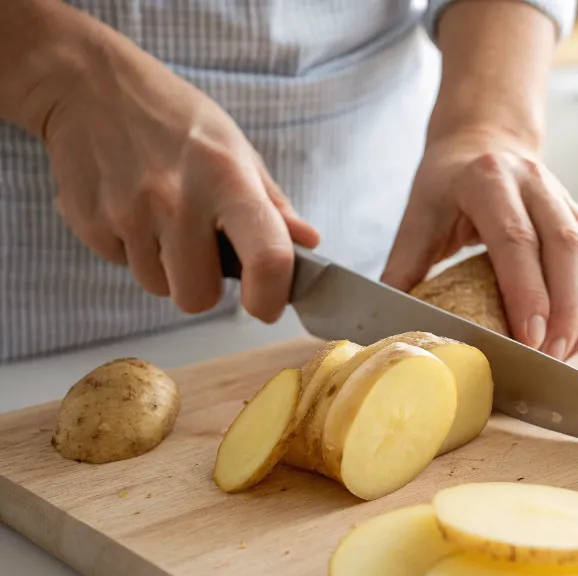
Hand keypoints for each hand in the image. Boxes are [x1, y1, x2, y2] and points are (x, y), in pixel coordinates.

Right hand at [41, 19, 316, 321]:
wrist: (89, 86)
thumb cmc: (174, 118)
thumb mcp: (235, 148)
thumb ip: (272, 203)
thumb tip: (308, 244)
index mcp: (227, 179)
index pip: (267, 259)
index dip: (271, 297)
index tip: (267, 305)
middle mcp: (176, 200)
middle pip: (198, 297)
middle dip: (204, 284)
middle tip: (202, 249)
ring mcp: (128, 214)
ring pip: (158, 287)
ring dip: (166, 267)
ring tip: (163, 220)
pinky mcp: (90, 224)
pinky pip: (123, 267)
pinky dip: (132, 250)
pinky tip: (132, 209)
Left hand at [382, 129, 577, 358]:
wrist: (482, 140)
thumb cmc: (446, 186)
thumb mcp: (416, 219)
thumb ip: (403, 269)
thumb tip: (392, 324)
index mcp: (487, 179)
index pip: (517, 239)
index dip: (528, 291)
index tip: (529, 339)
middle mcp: (535, 181)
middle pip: (568, 246)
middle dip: (565, 309)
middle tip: (549, 357)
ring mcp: (567, 196)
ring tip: (565, 352)